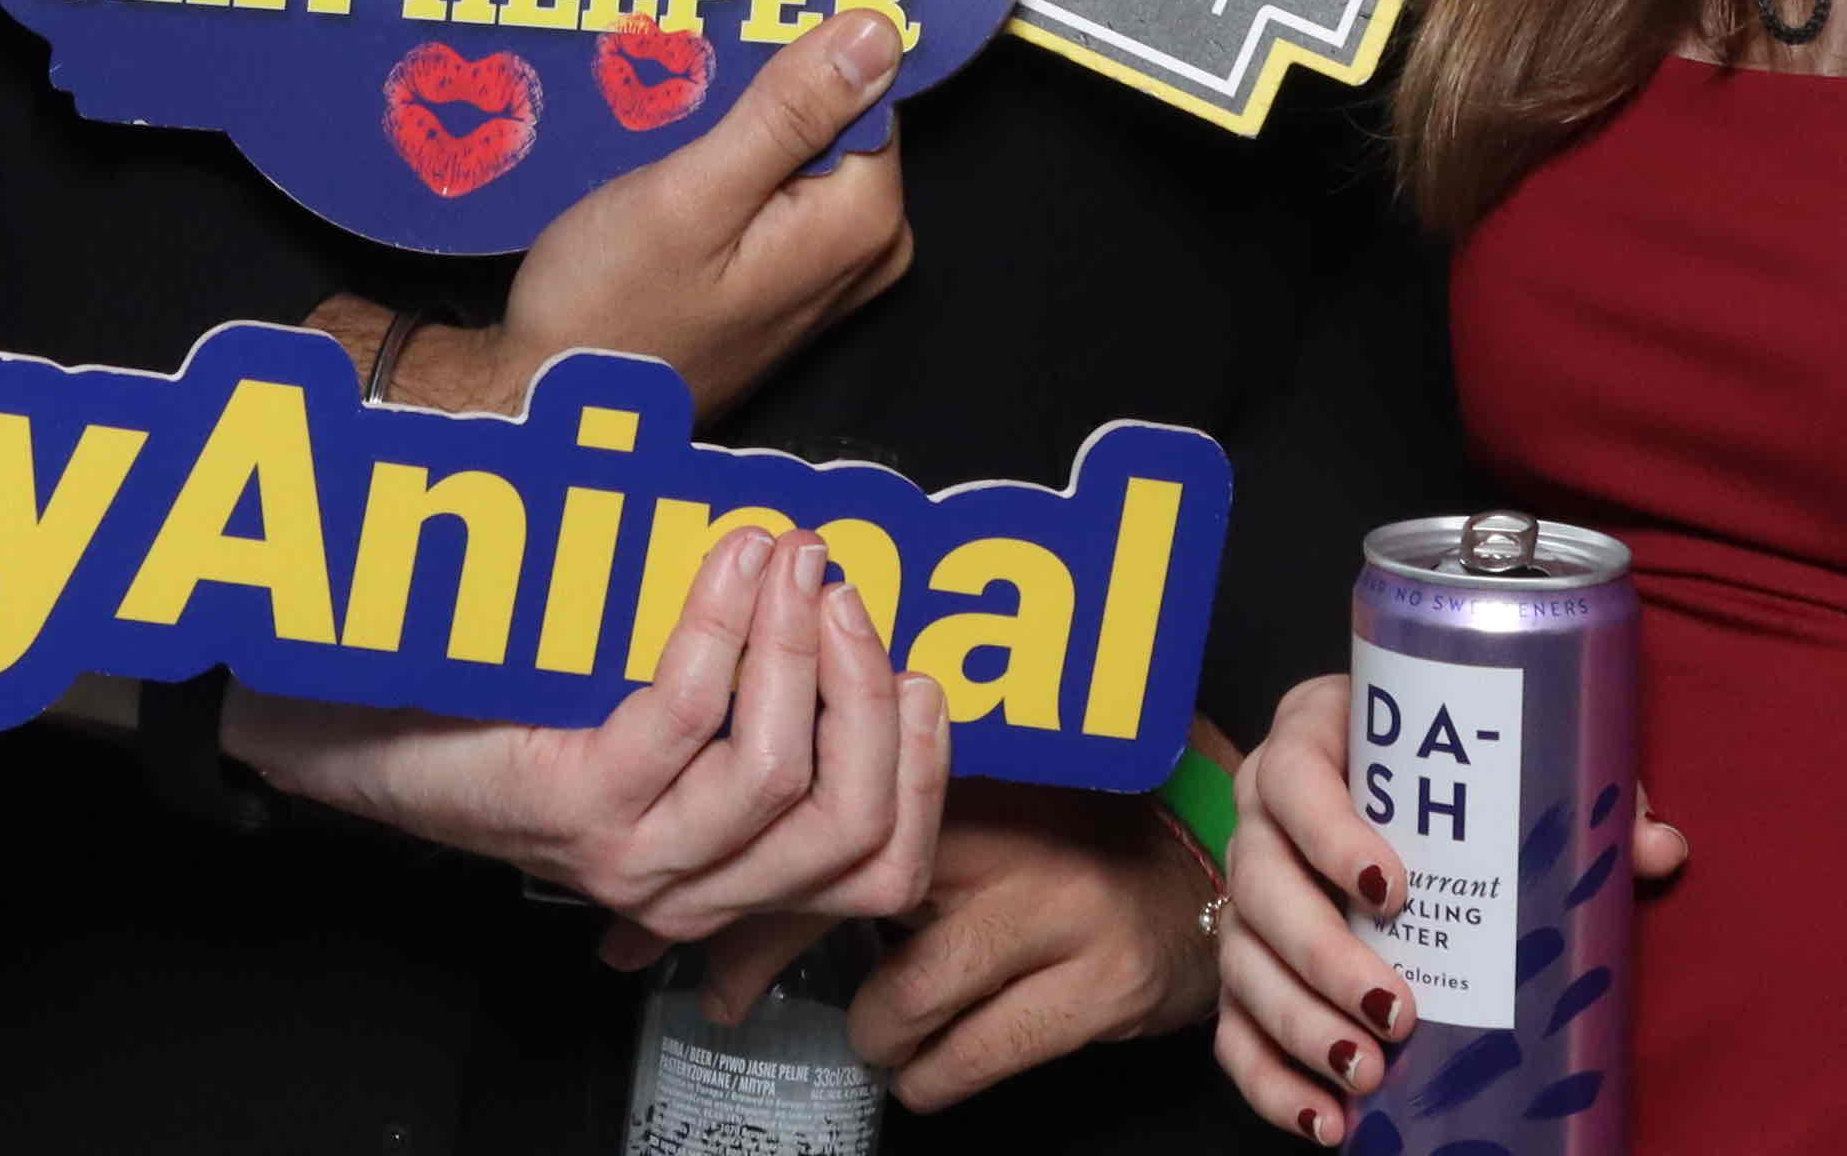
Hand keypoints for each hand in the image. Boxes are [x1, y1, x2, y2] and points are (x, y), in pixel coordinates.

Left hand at [226, 523, 948, 945]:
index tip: (918, 658)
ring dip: (800, 647)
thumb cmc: (513, 712)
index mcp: (727, 879)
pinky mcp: (578, 806)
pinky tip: (732, 561)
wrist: (367, 729)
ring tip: (794, 557)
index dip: (925, 763)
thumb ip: (748, 702)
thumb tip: (840, 606)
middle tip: (848, 588)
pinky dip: (724, 626)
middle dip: (872, 694)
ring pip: (780, 774)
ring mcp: (634, 858)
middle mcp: (690, 891)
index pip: (883, 864)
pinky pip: (687, 713)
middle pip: (853, 828)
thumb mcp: (653, 728)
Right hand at [393, 8, 914, 423]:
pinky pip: (776, 185)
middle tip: (681, 74)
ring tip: (664, 109)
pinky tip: (669, 151)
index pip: (869, 85)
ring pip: (800, 146)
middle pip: (837, 114)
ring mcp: (826, 269)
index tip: (737, 24)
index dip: (802, 45)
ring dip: (737, 117)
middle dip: (764, 82)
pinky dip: (729, 157)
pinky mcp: (785, 278)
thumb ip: (790, 113)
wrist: (554, 408)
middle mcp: (863, 250)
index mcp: (860, 223)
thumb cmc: (609, 315)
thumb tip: (878, 31)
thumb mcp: (692, 195)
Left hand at [654, 780, 1211, 1109]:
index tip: (644, 927)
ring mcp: (1051, 913)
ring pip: (898, 1007)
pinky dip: (930, 1077)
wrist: (1202, 871)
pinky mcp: (1095, 985)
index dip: (726, 880)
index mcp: (957, 770)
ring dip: (873, 1033)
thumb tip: (689, 896)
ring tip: (878, 1025)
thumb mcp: (961, 808)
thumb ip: (852, 820)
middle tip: (719, 998)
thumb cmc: (1060, 837)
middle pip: (836, 907)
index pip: (813, 821)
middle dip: (759, 958)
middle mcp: (999, 835)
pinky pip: (968, 1061)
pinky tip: (927, 1066)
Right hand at [1211, 676, 1689, 1146]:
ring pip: (1244, 964)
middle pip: (1262, 883)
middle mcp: (1262, 822)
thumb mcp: (1504, 765)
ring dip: (1302, 1026)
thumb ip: (1578, 800)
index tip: (1393, 886)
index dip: (1330, 833)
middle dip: (1324, 954)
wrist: (1398, 794)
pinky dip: (1272, 1082)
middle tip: (1397, 1008)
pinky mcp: (1246, 971)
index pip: (1294, 779)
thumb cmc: (1451, 778)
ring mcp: (1247, 901)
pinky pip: (1236, 1032)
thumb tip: (1656, 850)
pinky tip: (1329, 1120)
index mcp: (1312, 745)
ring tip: (1369, 1072)